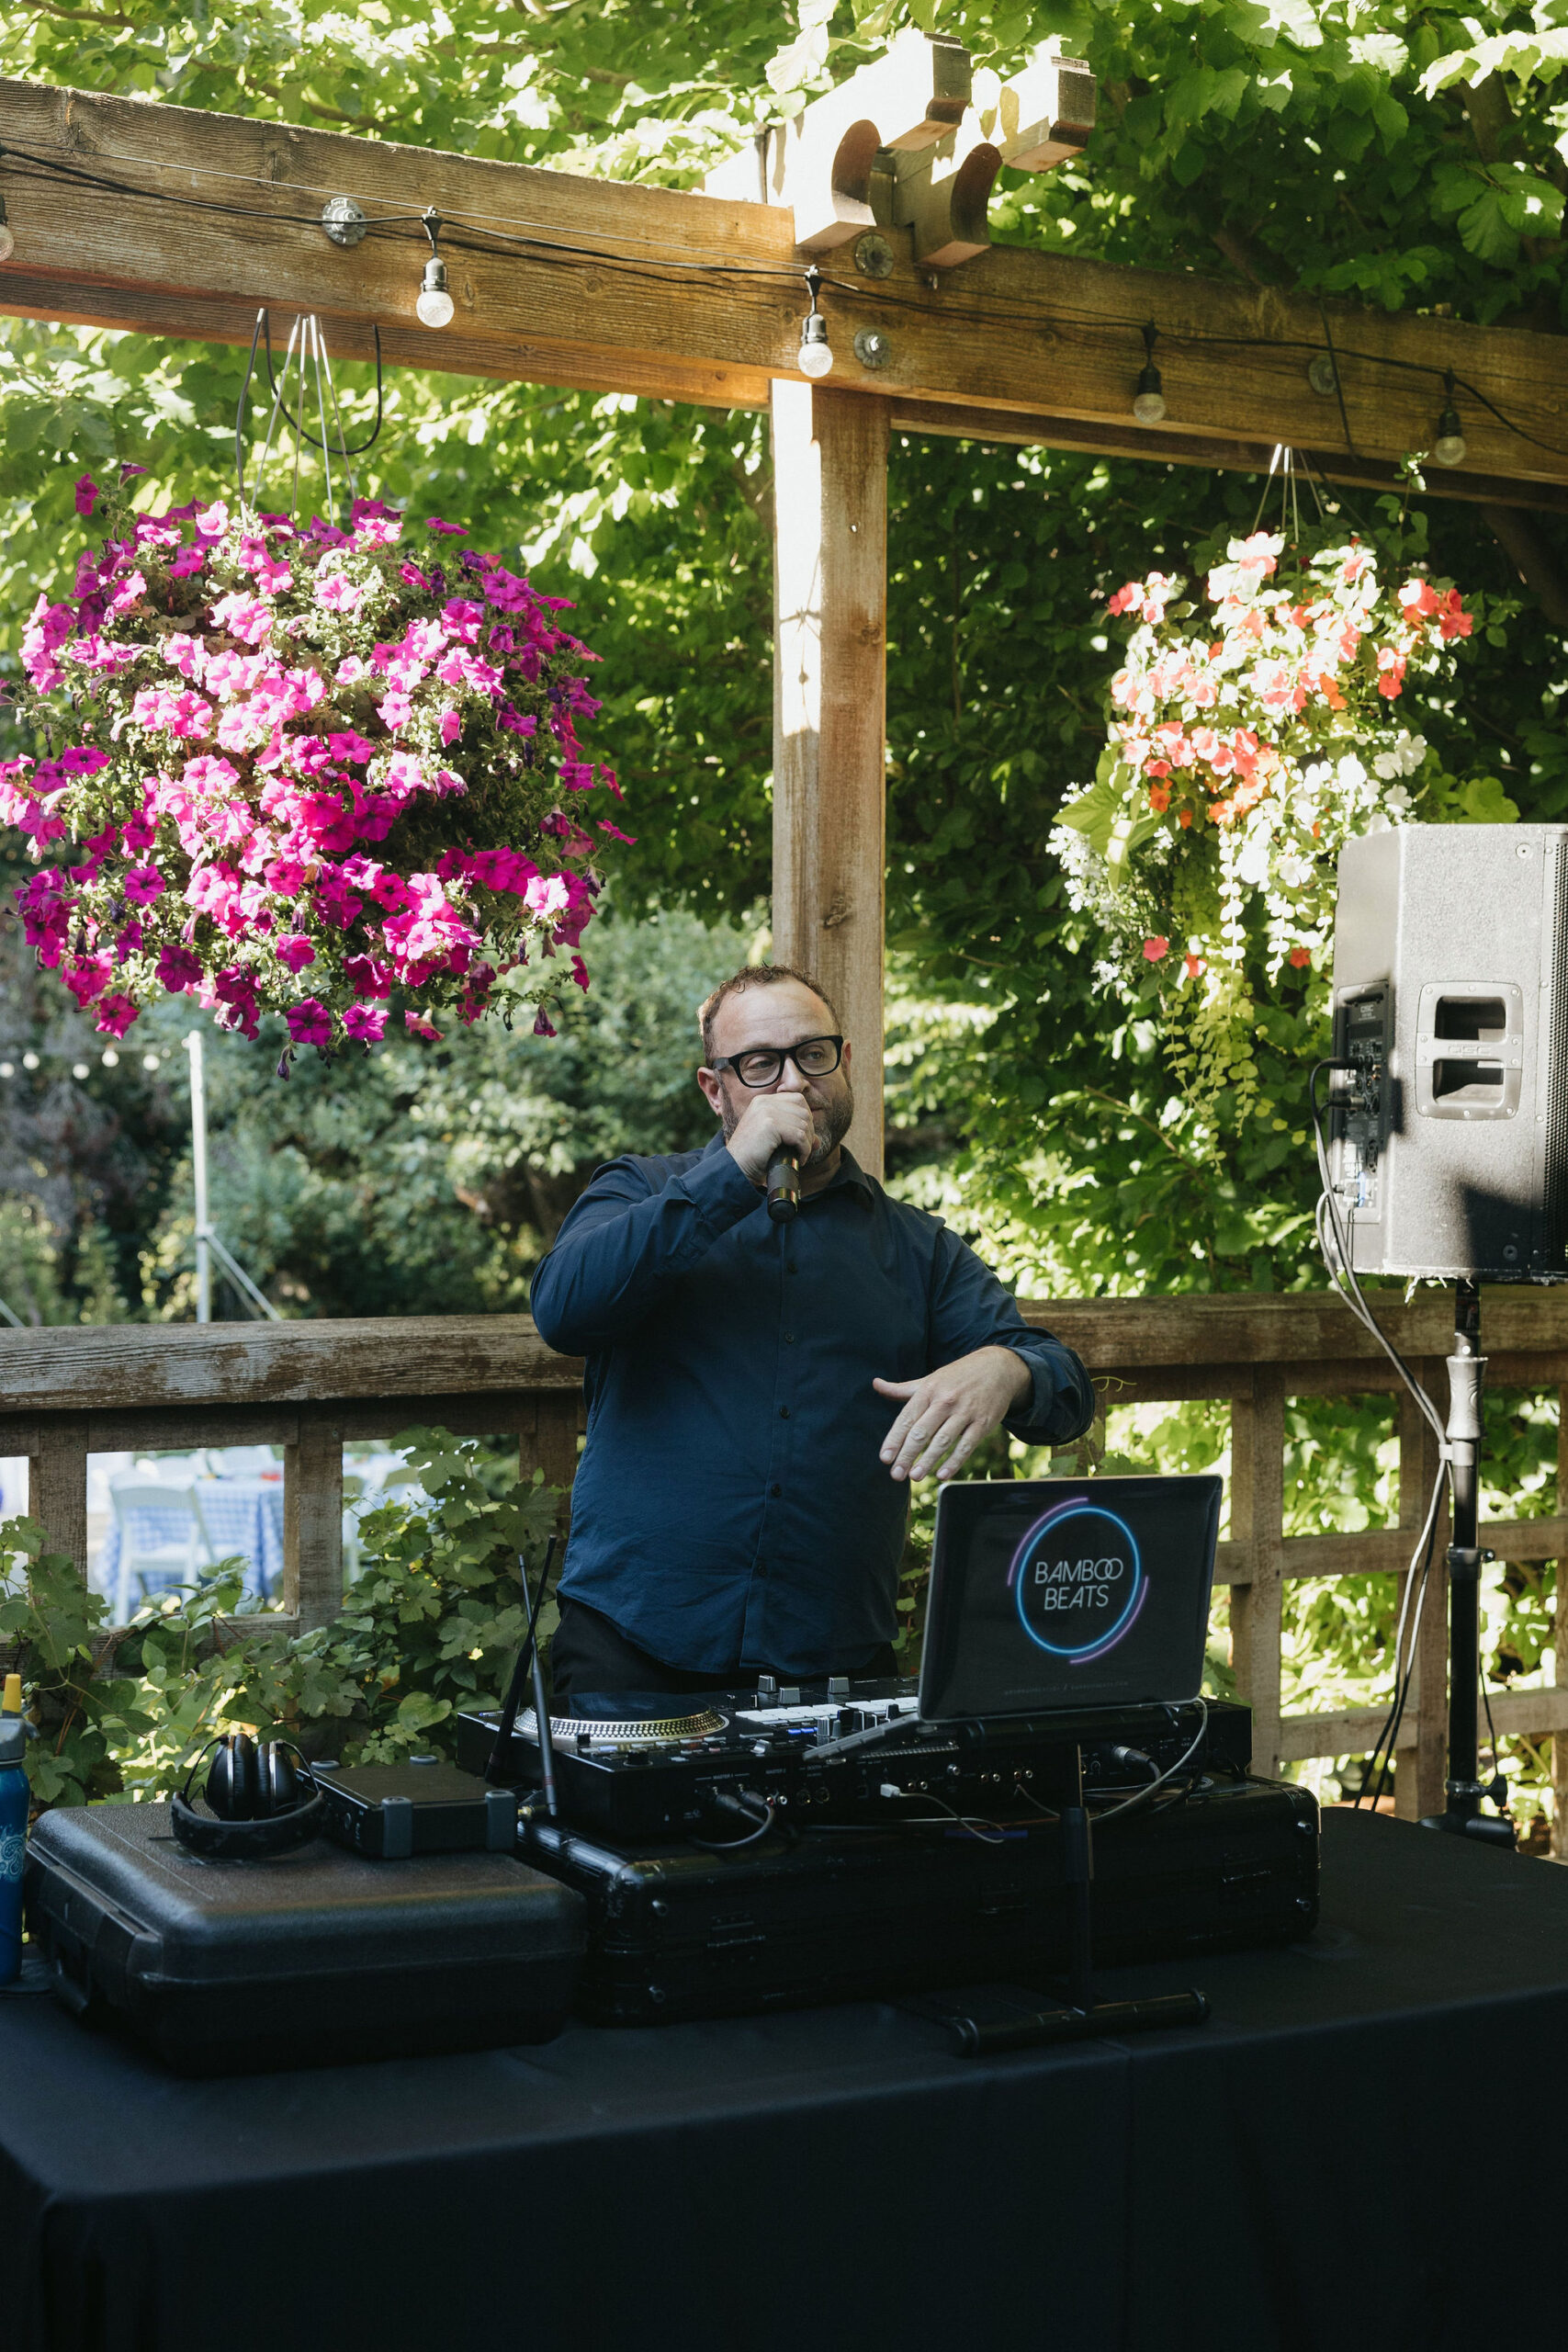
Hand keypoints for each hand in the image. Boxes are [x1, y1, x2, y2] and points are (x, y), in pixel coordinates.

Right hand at [725, 1089, 816, 1186]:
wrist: (735, 1168)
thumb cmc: (753, 1157)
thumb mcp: (774, 1140)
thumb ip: (794, 1133)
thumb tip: (818, 1141)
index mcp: (763, 1101)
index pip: (797, 1100)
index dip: (805, 1119)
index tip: (802, 1138)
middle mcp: (764, 1102)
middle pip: (803, 1110)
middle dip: (809, 1131)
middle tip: (803, 1149)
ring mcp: (766, 1111)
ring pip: (804, 1123)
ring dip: (807, 1143)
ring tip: (799, 1156)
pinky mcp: (770, 1124)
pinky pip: (800, 1135)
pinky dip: (804, 1150)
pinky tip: (798, 1159)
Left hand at [873, 1346, 1032, 1483]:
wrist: (998, 1368)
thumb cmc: (958, 1377)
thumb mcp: (930, 1379)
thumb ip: (902, 1389)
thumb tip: (875, 1384)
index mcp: (929, 1391)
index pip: (907, 1418)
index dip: (894, 1439)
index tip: (885, 1458)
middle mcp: (946, 1401)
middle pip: (922, 1432)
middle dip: (907, 1455)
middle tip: (896, 1475)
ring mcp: (966, 1412)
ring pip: (943, 1441)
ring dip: (928, 1461)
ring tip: (914, 1477)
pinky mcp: (984, 1423)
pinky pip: (967, 1446)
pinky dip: (954, 1462)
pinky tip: (942, 1475)